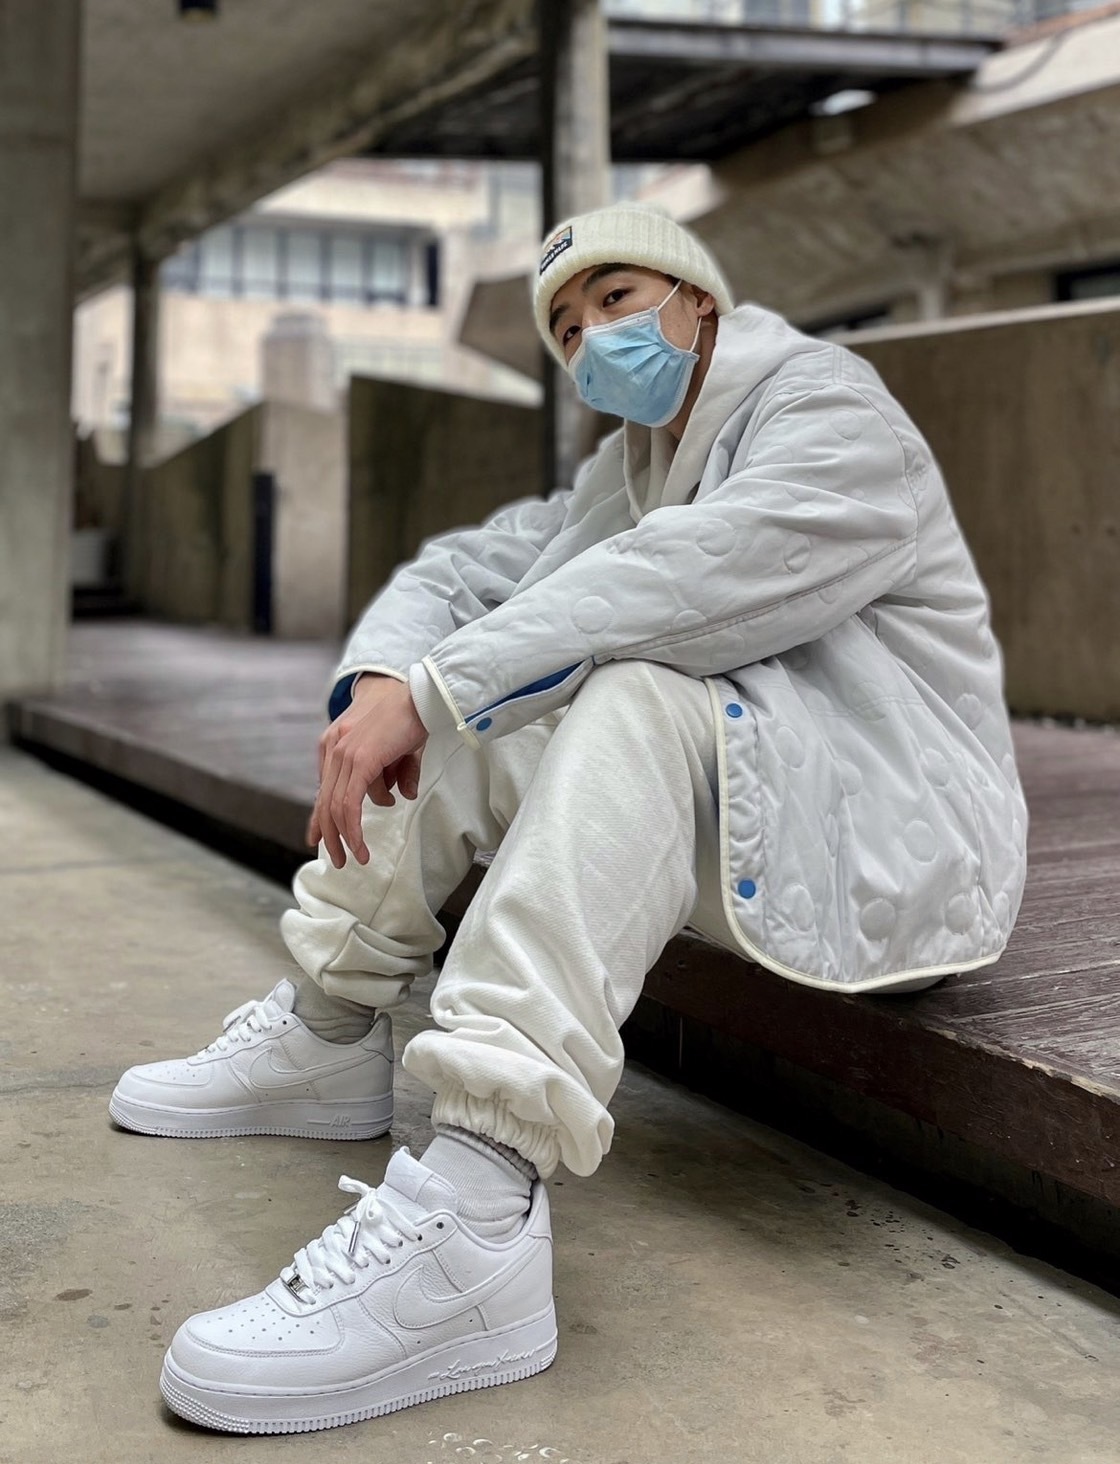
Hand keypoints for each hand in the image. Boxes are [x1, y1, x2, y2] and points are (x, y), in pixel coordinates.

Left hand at [308, 676, 427, 867]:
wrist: (420, 695)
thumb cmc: (412, 719)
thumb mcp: (399, 752)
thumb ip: (395, 774)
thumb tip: (401, 795)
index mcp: (336, 744)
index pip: (322, 788)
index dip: (318, 816)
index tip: (317, 839)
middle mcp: (334, 749)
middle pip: (323, 801)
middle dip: (329, 835)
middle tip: (338, 859)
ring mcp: (344, 754)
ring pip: (335, 807)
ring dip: (344, 837)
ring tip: (358, 856)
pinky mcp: (360, 760)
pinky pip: (349, 804)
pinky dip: (353, 829)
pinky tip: (360, 846)